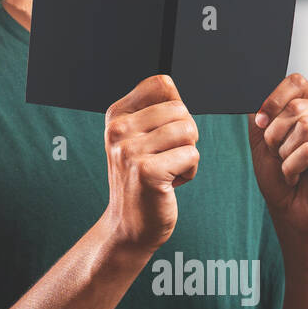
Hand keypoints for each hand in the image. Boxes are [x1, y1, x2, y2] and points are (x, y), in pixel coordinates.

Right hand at [103, 74, 199, 252]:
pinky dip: (189, 172)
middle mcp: (118, 129)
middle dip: (186, 136)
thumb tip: (170, 83)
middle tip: (166, 158)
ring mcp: (130, 150)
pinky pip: (191, 156)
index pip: (162, 83)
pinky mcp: (147, 171)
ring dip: (188, 155)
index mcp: (116, 115)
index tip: (162, 134)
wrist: (128, 225)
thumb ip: (153, 110)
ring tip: (168, 170)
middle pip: (181, 109)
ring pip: (189, 131)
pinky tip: (169, 184)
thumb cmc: (142, 178)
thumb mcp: (137, 138)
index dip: (176, 108)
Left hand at [247, 73, 307, 236]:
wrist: (291, 210)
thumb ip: (260, 116)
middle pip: (297, 106)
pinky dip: (294, 166)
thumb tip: (255, 96)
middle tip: (278, 154)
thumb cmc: (279, 176)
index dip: (274, 99)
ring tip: (289, 165)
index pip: (297, 82)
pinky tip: (296, 175)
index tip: (261, 122)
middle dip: (275, 134)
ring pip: (305, 126)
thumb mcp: (261, 141)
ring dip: (285, 152)